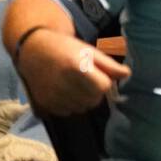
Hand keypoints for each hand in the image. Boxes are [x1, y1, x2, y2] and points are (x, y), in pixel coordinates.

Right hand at [14, 29, 130, 116]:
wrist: (33, 50)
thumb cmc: (66, 48)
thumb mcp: (89, 51)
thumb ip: (109, 65)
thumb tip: (127, 74)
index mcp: (77, 67)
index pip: (103, 87)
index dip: (104, 81)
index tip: (98, 74)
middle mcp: (64, 83)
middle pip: (94, 100)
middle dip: (95, 92)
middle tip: (85, 79)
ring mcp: (53, 95)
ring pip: (82, 108)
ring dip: (83, 99)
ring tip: (74, 84)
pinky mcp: (45, 103)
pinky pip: (68, 112)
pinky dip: (70, 104)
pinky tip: (64, 90)